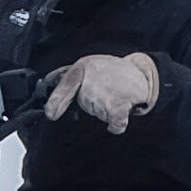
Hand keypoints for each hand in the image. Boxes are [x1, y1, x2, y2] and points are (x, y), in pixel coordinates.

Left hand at [44, 52, 158, 132]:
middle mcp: (90, 80)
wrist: (142, 73)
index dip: (55, 100)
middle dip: (92, 102)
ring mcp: (104, 94)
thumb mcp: (89, 65)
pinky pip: (114, 125)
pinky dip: (117, 125)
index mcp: (81, 67)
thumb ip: (69, 77)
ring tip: (115, 95)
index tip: (51, 113)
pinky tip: (121, 114)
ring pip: (97, 114)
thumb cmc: (113, 71)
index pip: (63, 85)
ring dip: (105, 110)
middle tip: (106, 90)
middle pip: (83, 105)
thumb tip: (48, 88)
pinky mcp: (118, 106)